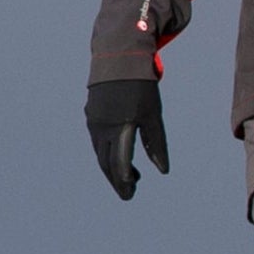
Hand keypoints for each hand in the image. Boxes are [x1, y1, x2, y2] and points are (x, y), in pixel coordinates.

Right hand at [86, 77, 167, 200]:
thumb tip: (162, 170)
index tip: (131, 194)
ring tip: (131, 176)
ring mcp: (94, 123)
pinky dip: (108, 153)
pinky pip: (98, 142)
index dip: (124, 182)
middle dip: (117, 180)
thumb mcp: (153, 115)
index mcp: (120, 128)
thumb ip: (156, 144)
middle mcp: (103, 128)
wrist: (117, 59)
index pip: (120, 164)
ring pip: (101, 154)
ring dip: (113, 168)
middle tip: (128, 193)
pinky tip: (119, 155)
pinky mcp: (91, 117)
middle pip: (107, 164)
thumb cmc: (140, 87)